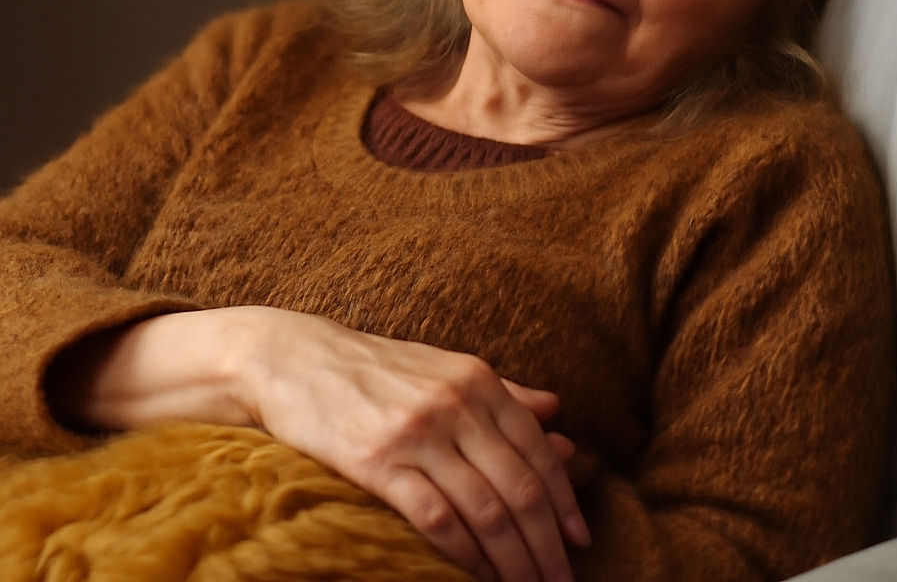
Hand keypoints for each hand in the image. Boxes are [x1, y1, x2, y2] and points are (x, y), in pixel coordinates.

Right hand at [51, 306, 590, 581]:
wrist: (294, 358)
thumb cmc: (374, 368)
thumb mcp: (443, 367)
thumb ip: (501, 391)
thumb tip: (556, 410)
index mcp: (477, 379)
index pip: (536, 449)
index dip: (564, 500)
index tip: (580, 539)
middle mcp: (456, 402)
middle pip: (519, 486)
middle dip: (548, 542)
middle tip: (563, 581)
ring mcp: (418, 433)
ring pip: (485, 509)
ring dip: (514, 559)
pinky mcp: (379, 462)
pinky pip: (437, 518)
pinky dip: (465, 556)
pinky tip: (478, 578)